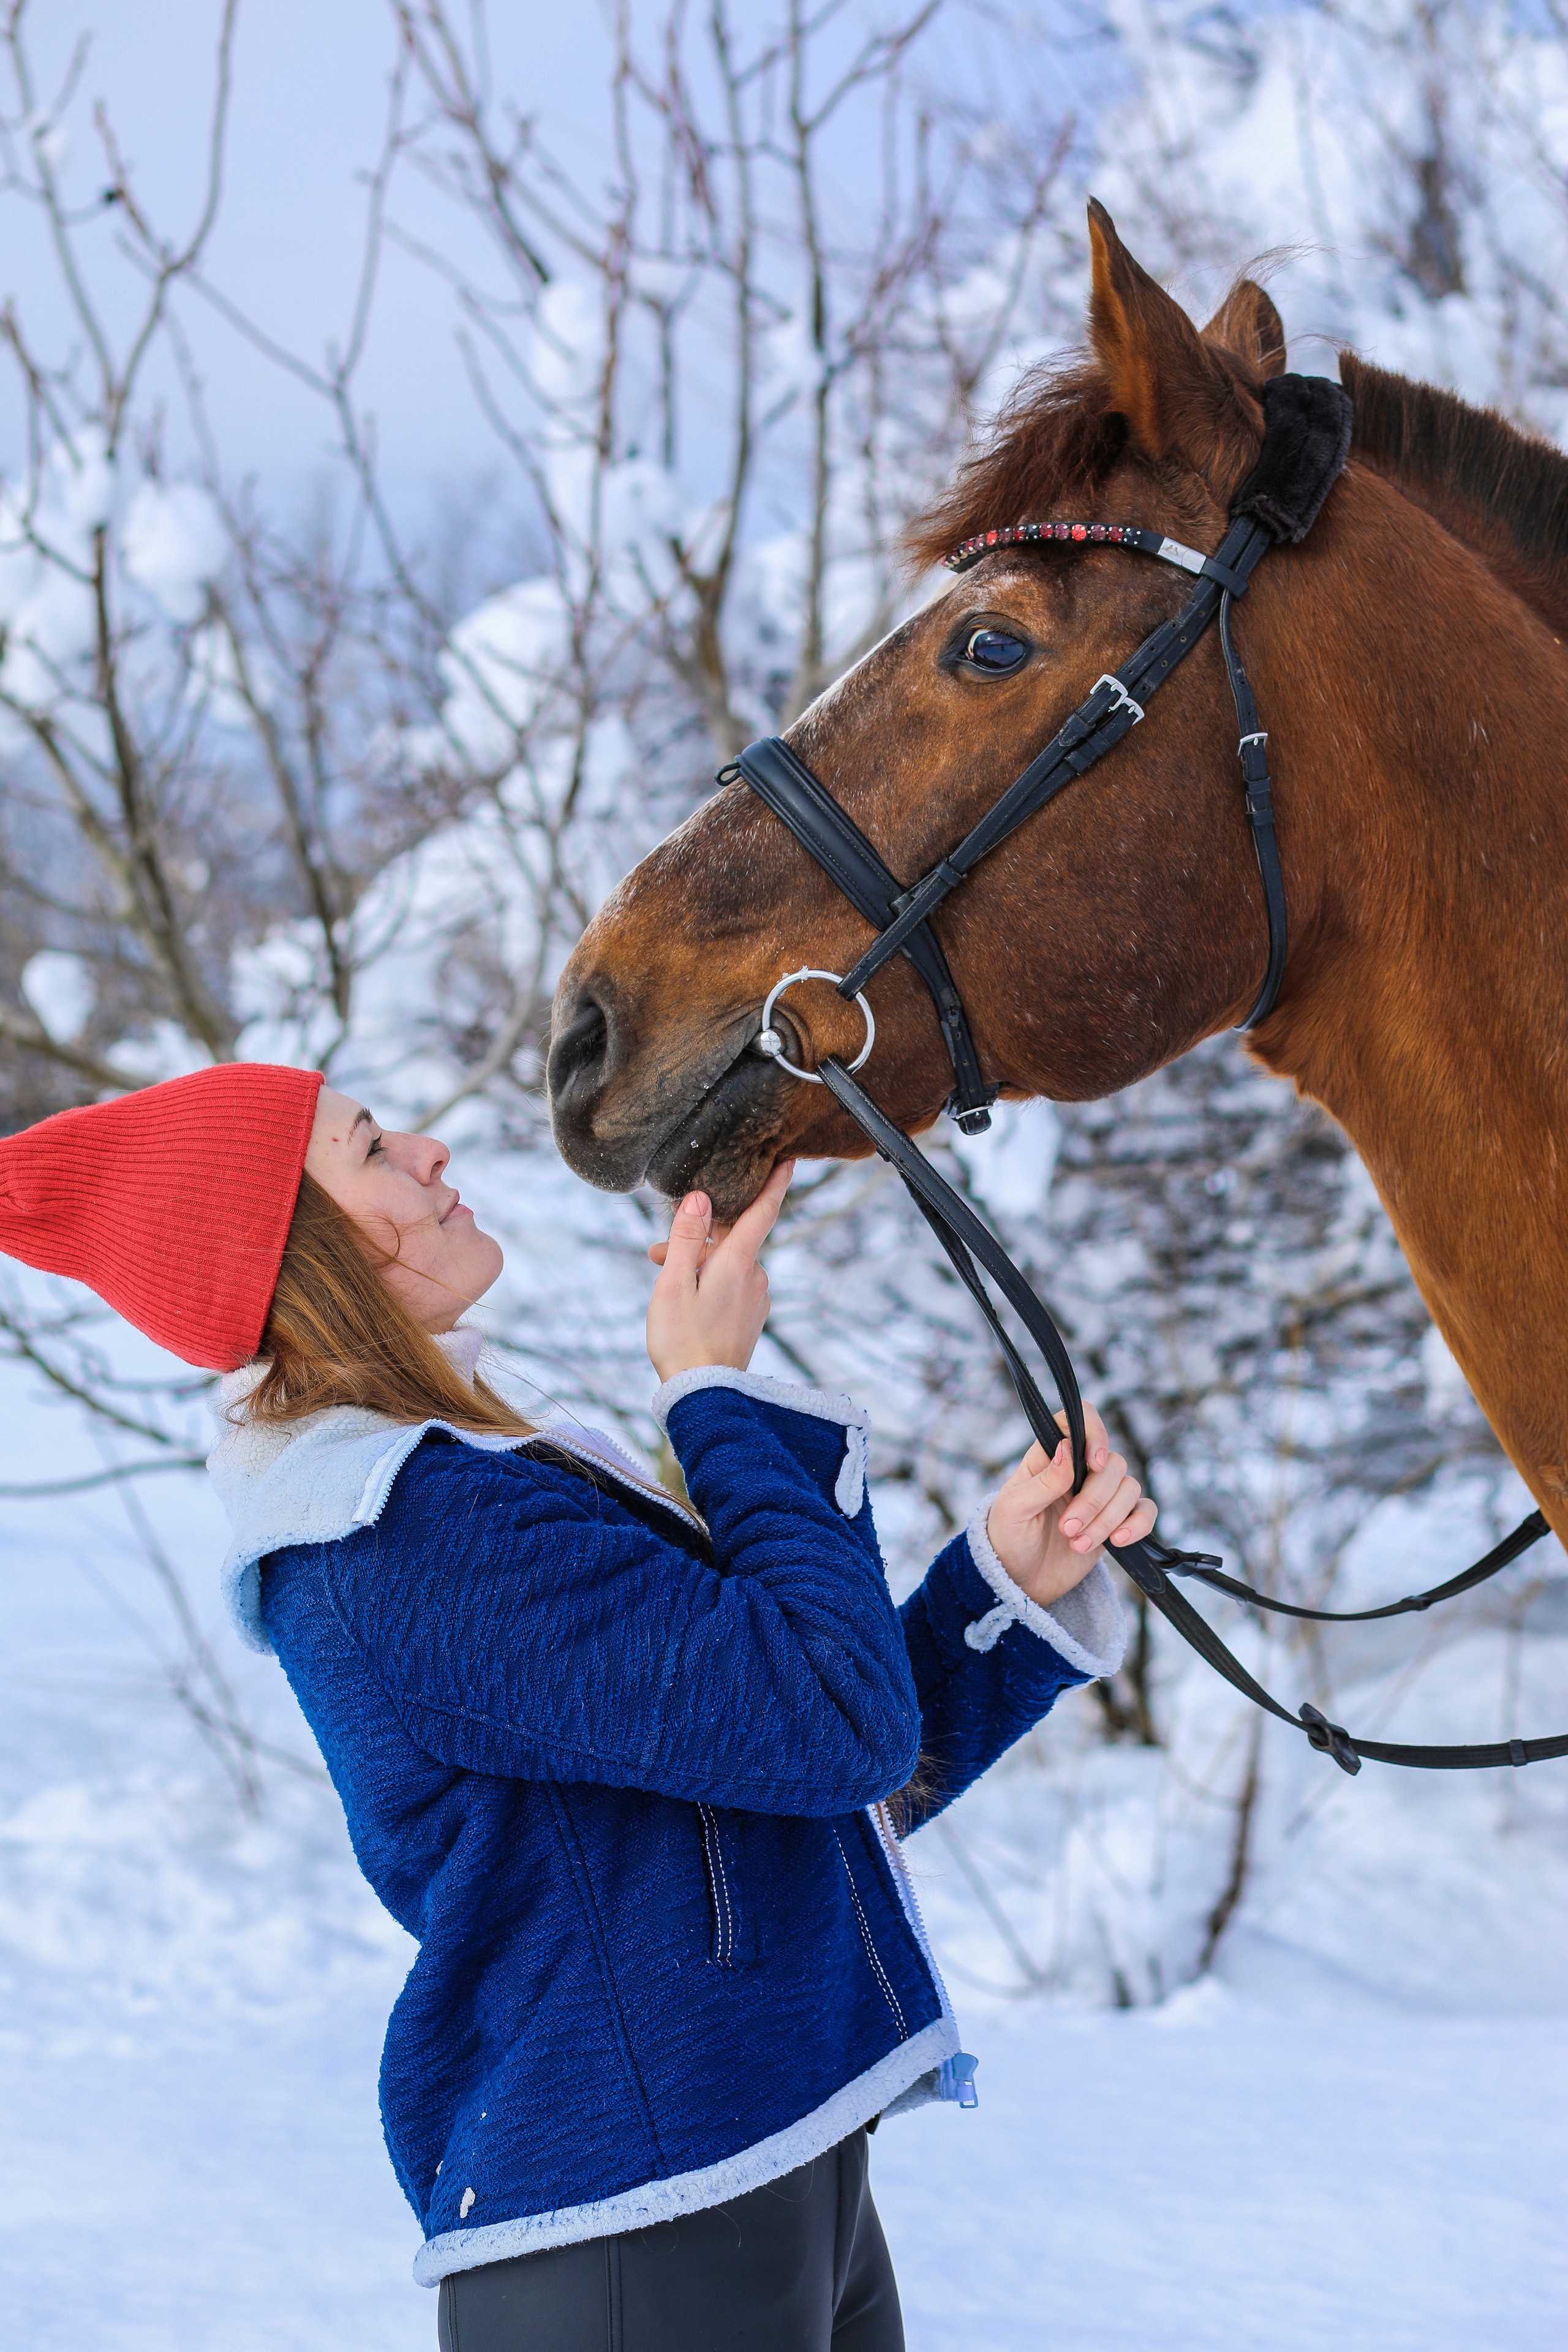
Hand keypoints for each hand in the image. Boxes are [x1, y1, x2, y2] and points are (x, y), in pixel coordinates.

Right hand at [646, 1160, 794, 1380]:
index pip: (763, 1212)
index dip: (776, 1183)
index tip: (790, 1159)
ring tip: (664, 1279)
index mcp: (739, 1263)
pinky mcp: (751, 1317)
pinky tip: (686, 1298)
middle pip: (733, 1238)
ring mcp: (756, 1298)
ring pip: (728, 1263)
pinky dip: (709, 1281)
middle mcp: (755, 1277)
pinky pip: (732, 1284)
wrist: (704, 1395)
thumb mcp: (674, 1283)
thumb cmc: (682, 1340)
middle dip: (699, 1236)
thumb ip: (687, 1237)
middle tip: (659, 1251)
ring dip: (699, 1262)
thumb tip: (700, 1198)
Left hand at [985, 1403, 1155, 1608]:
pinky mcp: (1116, 1522)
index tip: (1094, 1463)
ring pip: (1129, 1487)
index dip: (1094, 1432)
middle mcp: (1078, 1471)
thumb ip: (1042, 1481)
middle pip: (1111, 1462)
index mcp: (1049, 1458)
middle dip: (1093, 1500)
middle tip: (1067, 1529)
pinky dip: (1137, 1525)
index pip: (1078, 1421)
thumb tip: (1067, 1449)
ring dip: (1107, 1520)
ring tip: (1077, 1544)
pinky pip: (1145, 1511)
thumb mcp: (1014, 1510)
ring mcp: (1100, 1496)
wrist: (1018, 1579)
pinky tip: (1117, 1542)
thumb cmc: (1008, 1538)